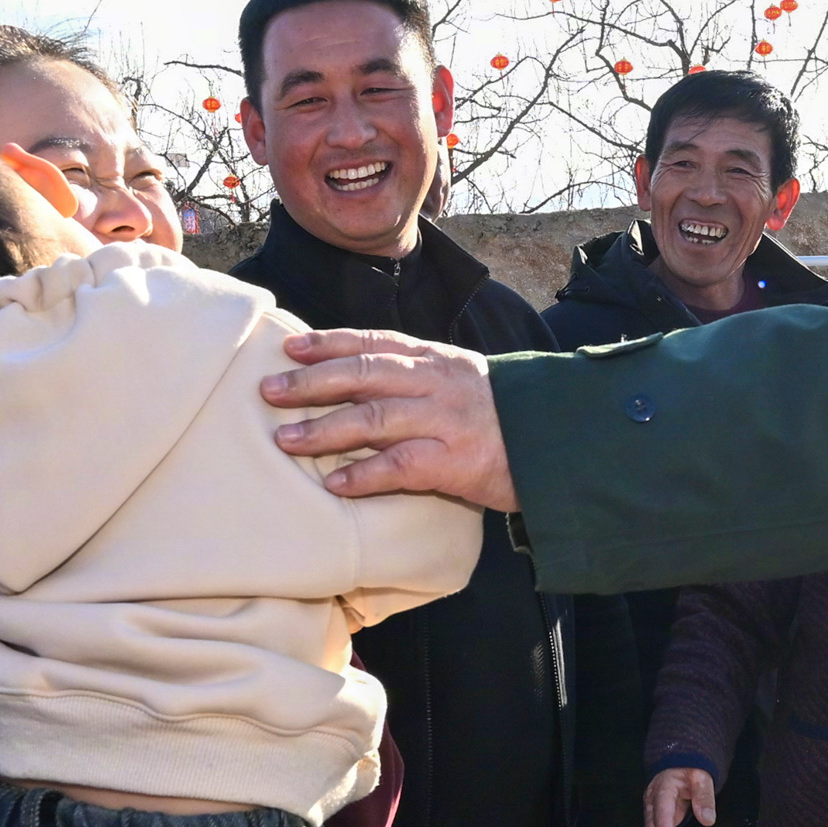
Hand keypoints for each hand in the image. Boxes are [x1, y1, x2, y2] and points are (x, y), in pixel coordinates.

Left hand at [263, 331, 518, 508]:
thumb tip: (361, 381)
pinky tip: (334, 483)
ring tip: (285, 440)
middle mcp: (435, 383)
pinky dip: (364, 475)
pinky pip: (400, 466)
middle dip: (311, 381)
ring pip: (374, 419)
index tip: (289, 346)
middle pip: (363, 374)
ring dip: (324, 429)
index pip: (373, 343)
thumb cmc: (502, 415)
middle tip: (269, 390)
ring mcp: (444, 421)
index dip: (329, 343)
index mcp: (434, 360)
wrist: (559, 440)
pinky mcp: (454, 462)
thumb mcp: (461, 380)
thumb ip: (418, 377)